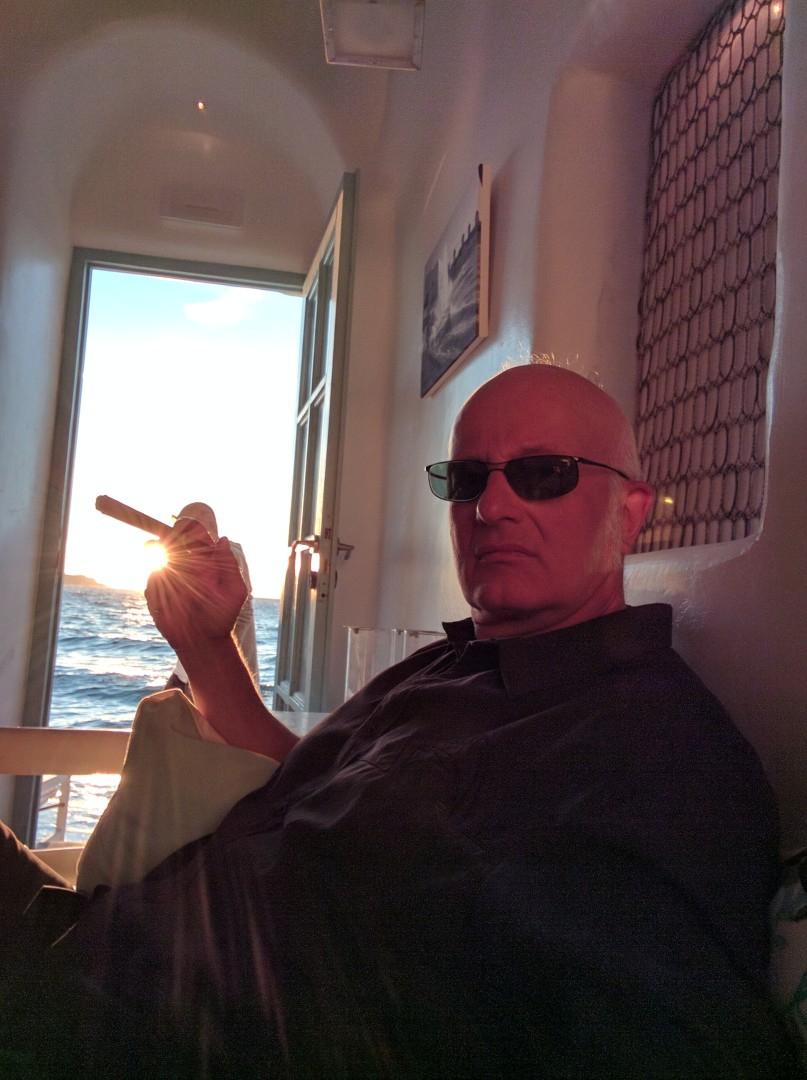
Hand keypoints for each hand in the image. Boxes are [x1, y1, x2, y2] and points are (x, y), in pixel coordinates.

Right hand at [144, 517, 246, 651]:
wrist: (204, 641)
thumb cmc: (222, 616)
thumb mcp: (234, 591)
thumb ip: (229, 565)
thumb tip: (223, 539)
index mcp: (205, 562)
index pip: (195, 537)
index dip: (189, 528)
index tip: (184, 527)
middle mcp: (185, 567)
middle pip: (172, 543)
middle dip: (168, 539)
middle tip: (166, 541)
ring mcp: (167, 579)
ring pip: (159, 562)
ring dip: (163, 564)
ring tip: (175, 582)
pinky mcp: (154, 594)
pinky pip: (151, 583)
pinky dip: (157, 587)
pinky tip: (170, 601)